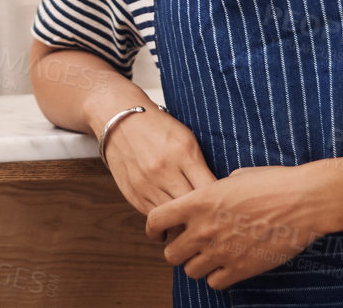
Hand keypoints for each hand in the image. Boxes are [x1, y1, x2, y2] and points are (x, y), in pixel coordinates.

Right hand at [101, 107, 217, 216]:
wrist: (120, 121)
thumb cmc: (158, 128)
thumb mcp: (186, 139)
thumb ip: (200, 167)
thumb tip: (216, 197)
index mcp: (183, 152)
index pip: (209, 189)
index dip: (219, 200)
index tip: (223, 203)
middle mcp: (164, 170)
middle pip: (192, 207)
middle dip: (202, 214)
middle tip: (210, 217)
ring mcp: (146, 184)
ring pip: (173, 217)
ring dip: (183, 221)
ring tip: (191, 220)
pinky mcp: (133, 194)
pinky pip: (155, 216)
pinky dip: (165, 219)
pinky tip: (172, 217)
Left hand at [145, 165, 336, 290]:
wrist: (303, 201)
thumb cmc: (273, 183)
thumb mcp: (235, 177)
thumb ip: (213, 192)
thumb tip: (209, 197)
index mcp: (199, 201)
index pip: (156, 219)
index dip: (153, 227)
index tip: (158, 231)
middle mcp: (204, 229)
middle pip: (170, 253)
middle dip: (177, 250)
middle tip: (189, 245)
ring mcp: (221, 252)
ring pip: (190, 271)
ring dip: (197, 264)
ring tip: (211, 255)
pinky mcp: (241, 269)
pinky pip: (214, 283)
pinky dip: (217, 276)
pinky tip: (228, 265)